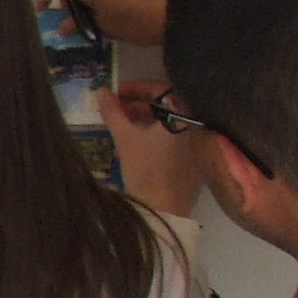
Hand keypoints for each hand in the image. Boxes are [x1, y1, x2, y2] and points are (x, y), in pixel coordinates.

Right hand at [103, 83, 203, 216]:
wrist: (163, 210)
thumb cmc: (145, 169)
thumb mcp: (124, 138)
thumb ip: (112, 111)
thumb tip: (100, 91)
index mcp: (181, 115)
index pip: (159, 88)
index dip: (135, 88)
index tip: (115, 93)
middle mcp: (193, 125)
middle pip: (165, 106)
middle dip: (137, 105)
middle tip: (116, 110)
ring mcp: (196, 143)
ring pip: (168, 124)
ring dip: (143, 122)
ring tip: (120, 130)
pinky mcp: (194, 159)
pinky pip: (174, 139)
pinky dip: (154, 138)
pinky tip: (135, 149)